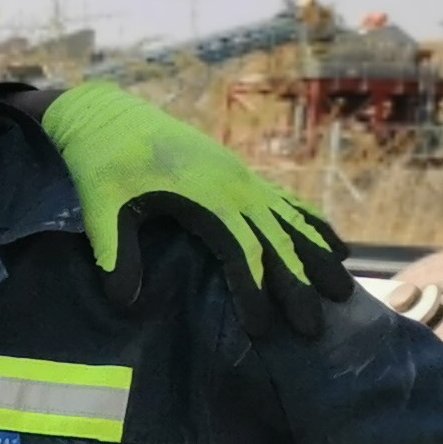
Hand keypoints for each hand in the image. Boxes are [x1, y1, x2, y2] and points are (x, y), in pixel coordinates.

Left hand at [42, 81, 351, 337]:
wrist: (108, 114)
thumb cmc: (101, 161)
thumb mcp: (100, 206)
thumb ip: (115, 251)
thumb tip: (124, 302)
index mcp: (207, 197)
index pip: (242, 252)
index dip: (255, 291)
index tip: (263, 329)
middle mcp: (235, 186)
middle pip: (277, 242)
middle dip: (298, 285)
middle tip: (316, 327)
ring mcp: (241, 177)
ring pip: (291, 221)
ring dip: (318, 256)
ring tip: (343, 290)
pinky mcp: (237, 173)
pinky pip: (286, 202)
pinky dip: (311, 225)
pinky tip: (334, 244)